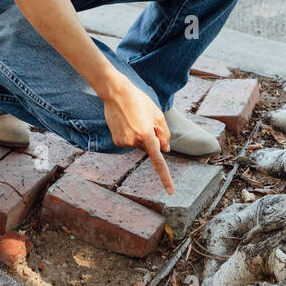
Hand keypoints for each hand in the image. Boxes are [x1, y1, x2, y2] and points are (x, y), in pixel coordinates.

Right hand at [103, 77, 173, 194]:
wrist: (115, 93)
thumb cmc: (139, 100)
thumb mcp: (157, 114)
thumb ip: (164, 133)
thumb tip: (165, 149)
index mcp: (147, 135)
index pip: (158, 161)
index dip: (165, 177)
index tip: (170, 192)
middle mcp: (134, 141)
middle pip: (149, 148)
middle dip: (151, 139)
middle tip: (145, 120)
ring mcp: (123, 142)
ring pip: (138, 145)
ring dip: (140, 136)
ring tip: (134, 118)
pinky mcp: (116, 140)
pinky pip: (129, 142)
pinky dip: (130, 135)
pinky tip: (126, 122)